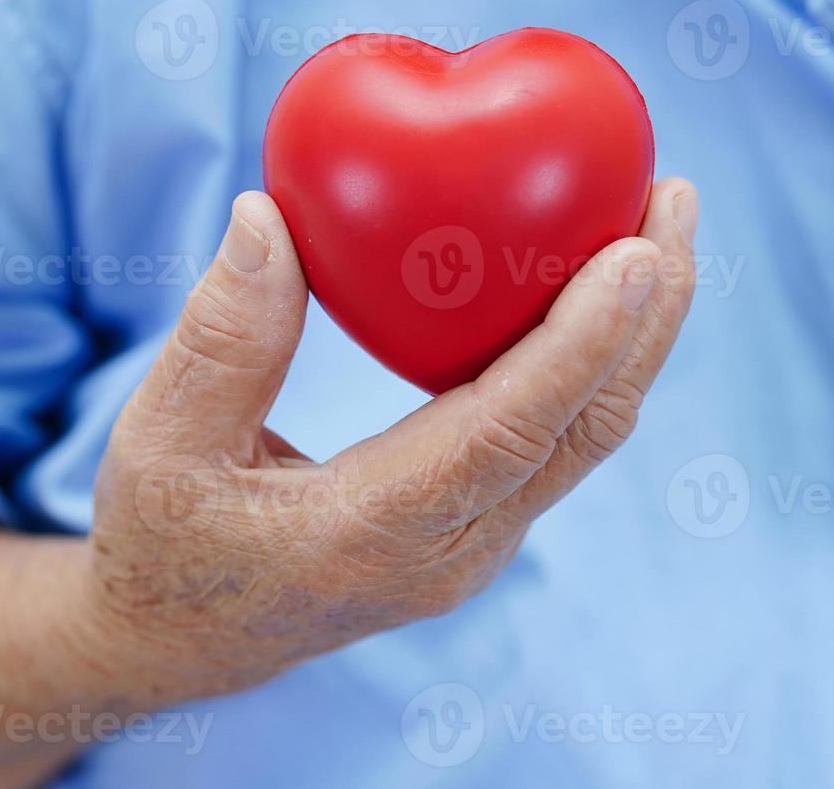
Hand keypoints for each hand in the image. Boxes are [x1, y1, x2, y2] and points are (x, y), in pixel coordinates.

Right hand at [86, 180, 698, 701]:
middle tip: (674, 198)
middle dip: (646, 315)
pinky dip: (590, 356)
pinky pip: (553, 436)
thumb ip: (217, 339)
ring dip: (632, 332)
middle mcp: (447, 551)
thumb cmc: (161, 540)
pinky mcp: (472, 527)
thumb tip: (269, 215)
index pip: (506, 434)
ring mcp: (471, 546)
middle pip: (583, 431)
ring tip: (656, 224)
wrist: (178, 636)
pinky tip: (590, 286)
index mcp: (372, 534)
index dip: (580, 342)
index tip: (637, 248)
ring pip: (584, 437)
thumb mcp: (160, 442)